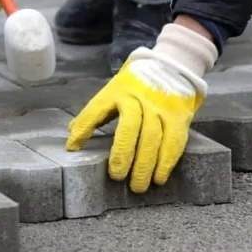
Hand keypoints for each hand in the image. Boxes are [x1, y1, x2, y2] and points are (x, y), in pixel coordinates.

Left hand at [66, 23, 218, 193]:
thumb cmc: (137, 84)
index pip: (96, 109)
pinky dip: (166, 163)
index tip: (73, 148)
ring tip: (138, 186)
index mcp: (117, 91)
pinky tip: (159, 178)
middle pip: (129, 128)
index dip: (84, 128)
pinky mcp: (179, 116)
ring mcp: (161, 107)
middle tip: (117, 177)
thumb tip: (72, 134)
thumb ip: (97, 112)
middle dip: (122, 155)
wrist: (173, 65)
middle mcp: (138, 98)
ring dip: (145, 166)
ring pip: (152, 138)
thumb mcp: (114, 90)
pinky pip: (173, 142)